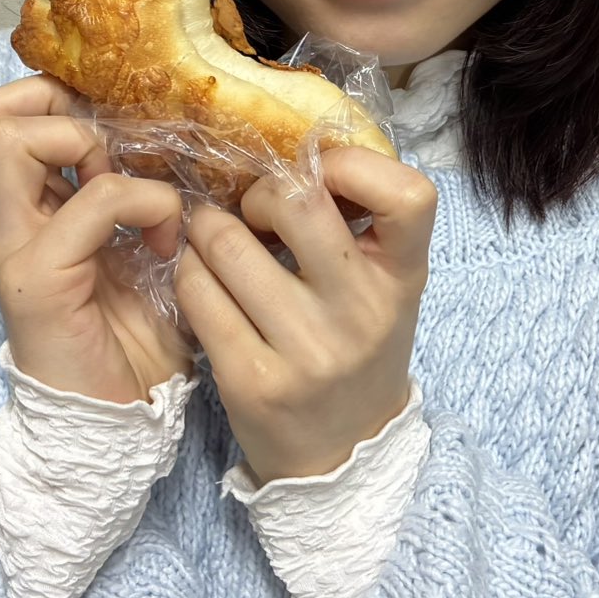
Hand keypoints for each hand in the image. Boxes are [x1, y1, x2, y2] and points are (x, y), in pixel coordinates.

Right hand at [0, 75, 194, 403]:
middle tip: (115, 147)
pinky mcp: (40, 279)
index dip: (48, 95)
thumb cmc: (134, 344)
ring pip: (13, 140)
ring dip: (88, 144)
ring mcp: (15, 250)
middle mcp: (8, 225)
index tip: (113, 124)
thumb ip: (134, 200)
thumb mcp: (138, 253)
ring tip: (133, 190)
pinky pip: (95, 201)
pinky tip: (168, 244)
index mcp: (28, 213)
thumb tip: (178, 139)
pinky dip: (146, 203)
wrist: (117, 429)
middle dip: (56, 104)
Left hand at [173, 146, 435, 484]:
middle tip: (255, 209)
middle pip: (298, 202)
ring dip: (210, 228)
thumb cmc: (358, 345)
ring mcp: (306, 351)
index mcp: (403, 279)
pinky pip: (197, 292)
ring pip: (228, 244)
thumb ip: (360, 223)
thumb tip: (298, 145)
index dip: (356, 165)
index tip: (322, 175)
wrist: (341, 452)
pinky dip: (189, 270)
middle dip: (260, 191)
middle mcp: (361, 313)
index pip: (410, 195)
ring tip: (216, 237)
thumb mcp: (385, 286)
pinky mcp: (251, 380)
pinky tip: (200, 276)